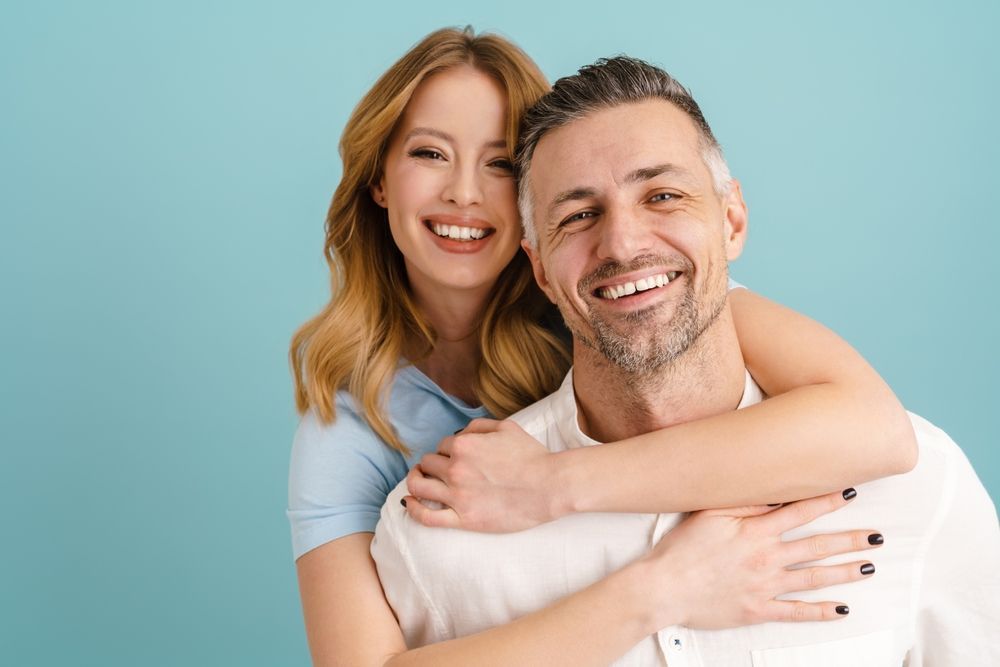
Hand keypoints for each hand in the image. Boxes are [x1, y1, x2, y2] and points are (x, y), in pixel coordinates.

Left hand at [403, 418, 558, 531]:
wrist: (549, 486)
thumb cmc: (532, 456)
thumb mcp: (507, 427)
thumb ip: (479, 426)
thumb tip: (462, 431)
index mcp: (464, 445)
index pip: (443, 445)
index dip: (448, 450)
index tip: (457, 457)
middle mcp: (456, 468)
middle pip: (428, 464)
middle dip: (432, 465)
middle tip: (439, 470)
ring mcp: (458, 495)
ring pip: (419, 486)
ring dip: (415, 481)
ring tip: (418, 482)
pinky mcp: (464, 519)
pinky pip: (427, 517)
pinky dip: (413, 509)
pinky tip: (410, 504)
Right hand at [635, 489, 880, 630]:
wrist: (665, 587)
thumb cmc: (681, 549)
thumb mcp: (709, 513)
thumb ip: (744, 502)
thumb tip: (774, 492)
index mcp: (755, 531)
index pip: (800, 512)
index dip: (827, 501)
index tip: (851, 494)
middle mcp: (767, 557)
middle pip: (817, 546)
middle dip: (850, 540)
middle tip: (876, 537)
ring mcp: (765, 586)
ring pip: (814, 578)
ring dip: (844, 572)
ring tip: (867, 567)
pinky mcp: (758, 610)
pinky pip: (796, 613)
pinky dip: (821, 612)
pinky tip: (841, 609)